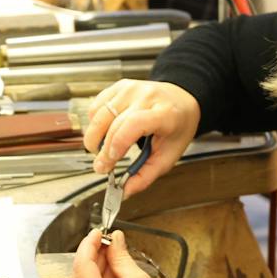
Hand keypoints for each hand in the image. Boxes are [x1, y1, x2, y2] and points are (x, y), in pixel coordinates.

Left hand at [69, 229, 166, 277]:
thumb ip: (121, 258)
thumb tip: (115, 239)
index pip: (82, 264)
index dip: (90, 244)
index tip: (99, 231)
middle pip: (80, 271)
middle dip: (94, 252)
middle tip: (109, 239)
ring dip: (97, 264)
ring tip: (114, 252)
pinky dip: (99, 277)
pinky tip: (113, 268)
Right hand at [82, 80, 199, 199]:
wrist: (181, 100)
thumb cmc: (177, 127)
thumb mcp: (169, 156)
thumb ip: (146, 175)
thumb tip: (124, 191)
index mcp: (165, 113)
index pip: (134, 124)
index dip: (117, 144)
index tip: (110, 163)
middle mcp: (147, 96)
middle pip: (113, 122)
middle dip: (102, 150)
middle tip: (102, 167)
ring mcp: (131, 88)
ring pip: (99, 114)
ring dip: (94, 137)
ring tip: (102, 151)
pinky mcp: (119, 86)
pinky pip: (96, 106)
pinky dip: (95, 124)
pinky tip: (105, 132)